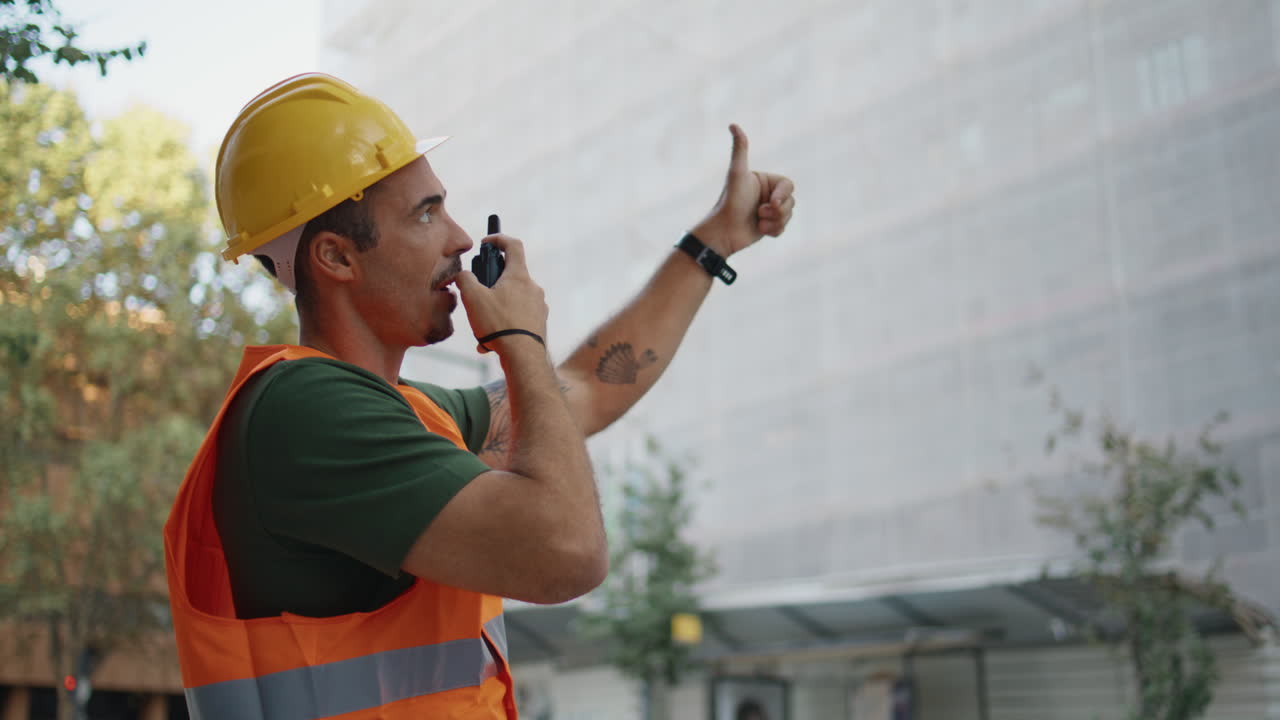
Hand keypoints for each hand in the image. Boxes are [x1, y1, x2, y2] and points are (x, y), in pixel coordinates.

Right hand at [454, 234, 548, 353]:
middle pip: (510, 275)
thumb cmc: (499, 324)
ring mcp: (538, 306)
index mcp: (519, 276)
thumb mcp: (473, 298)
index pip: (513, 245)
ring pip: (512, 300)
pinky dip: (503, 325)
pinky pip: (517, 318)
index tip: (486, 243)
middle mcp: (533, 288)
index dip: (499, 239)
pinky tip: (489, 343)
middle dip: (491, 282)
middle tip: (477, 293)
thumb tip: (463, 274)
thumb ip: (465, 279)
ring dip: (494, 308)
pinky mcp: (539, 323)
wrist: (523, 356)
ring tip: (480, 327)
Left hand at [691, 124, 795, 256]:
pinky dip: (773, 231)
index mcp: (765, 180)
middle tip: (758, 213)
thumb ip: (739, 149)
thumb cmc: (730, 202)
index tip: (772, 202)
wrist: (724, 232)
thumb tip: (733, 124)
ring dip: (774, 221)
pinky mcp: (769, 226)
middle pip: (791, 201)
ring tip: (757, 221)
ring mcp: (769, 210)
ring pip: (789, 215)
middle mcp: (768, 194)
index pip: (788, 185)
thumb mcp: (737, 173)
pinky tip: (759, 229)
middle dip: (777, 211)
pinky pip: (783, 228)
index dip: (783, 195)